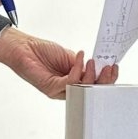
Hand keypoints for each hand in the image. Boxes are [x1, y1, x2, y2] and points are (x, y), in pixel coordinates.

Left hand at [0, 27, 116, 98]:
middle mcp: (67, 88)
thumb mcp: (70, 56)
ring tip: (92, 61)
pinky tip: (80, 58)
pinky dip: (77, 70)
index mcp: (73, 81)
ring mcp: (59, 90)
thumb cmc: (42, 51)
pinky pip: (70, 82)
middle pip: (91, 90)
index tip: (114, 67)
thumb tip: (99, 64)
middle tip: (110, 68)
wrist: (23, 48)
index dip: (106, 78)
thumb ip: (83, 64)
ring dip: (90, 74)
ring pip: (82, 88)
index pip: (93, 85)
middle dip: (103, 80)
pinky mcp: (51, 87)